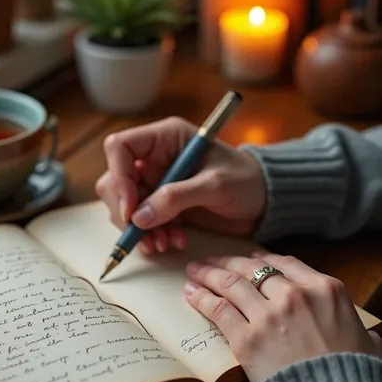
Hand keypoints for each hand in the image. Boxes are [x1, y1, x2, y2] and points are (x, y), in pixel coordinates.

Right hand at [95, 117, 265, 254]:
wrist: (265, 200)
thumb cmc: (246, 181)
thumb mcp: (215, 186)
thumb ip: (176, 198)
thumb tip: (138, 218)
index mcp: (165, 138)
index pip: (120, 148)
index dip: (119, 178)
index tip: (131, 209)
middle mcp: (154, 158)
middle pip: (115, 181)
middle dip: (127, 212)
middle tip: (145, 236)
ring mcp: (156, 182)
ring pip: (125, 206)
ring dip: (139, 230)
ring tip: (164, 244)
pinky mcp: (162, 204)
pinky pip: (142, 222)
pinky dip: (152, 236)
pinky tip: (173, 242)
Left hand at [184, 252, 381, 381]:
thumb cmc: (354, 376)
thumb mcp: (368, 343)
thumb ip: (360, 331)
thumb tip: (369, 339)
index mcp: (325, 289)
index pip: (286, 264)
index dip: (262, 259)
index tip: (249, 259)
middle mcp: (294, 295)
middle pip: (252, 270)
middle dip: (228, 263)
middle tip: (211, 261)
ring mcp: (268, 315)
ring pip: (231, 284)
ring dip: (209, 274)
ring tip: (194, 271)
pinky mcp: (246, 338)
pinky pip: (218, 310)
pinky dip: (201, 298)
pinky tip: (191, 293)